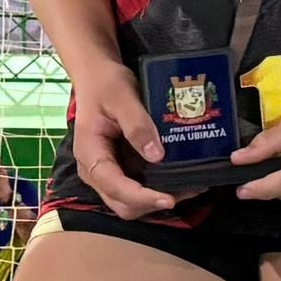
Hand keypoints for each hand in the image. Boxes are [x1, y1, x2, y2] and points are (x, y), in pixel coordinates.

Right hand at [68, 65, 179, 217]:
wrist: (97, 76)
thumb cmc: (105, 83)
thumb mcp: (121, 97)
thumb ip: (137, 125)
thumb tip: (157, 156)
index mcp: (90, 153)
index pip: (114, 186)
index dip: (142, 197)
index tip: (168, 199)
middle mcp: (95, 171)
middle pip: (122, 204)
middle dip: (153, 204)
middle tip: (186, 191)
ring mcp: (108, 172)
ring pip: (131, 202)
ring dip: (159, 199)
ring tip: (191, 187)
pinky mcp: (121, 169)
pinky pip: (139, 188)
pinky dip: (159, 189)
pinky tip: (182, 178)